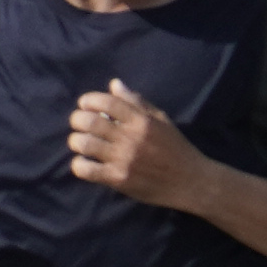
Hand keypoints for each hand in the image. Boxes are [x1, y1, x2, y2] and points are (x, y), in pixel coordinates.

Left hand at [68, 78, 196, 205]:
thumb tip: (114, 84)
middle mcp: (131, 138)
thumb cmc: (175, 148)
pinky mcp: (118, 179)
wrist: (190, 181)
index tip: (85, 104)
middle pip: (89, 122)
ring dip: (76, 141)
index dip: (89, 100)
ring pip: (84, 144)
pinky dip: (79, 165)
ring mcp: (123, 159)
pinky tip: (84, 163)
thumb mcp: (161, 119)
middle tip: (78, 123)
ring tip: (80, 142)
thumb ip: (136, 102)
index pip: (106, 102)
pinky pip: (86, 170)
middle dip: (77, 119)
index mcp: (142, 121)